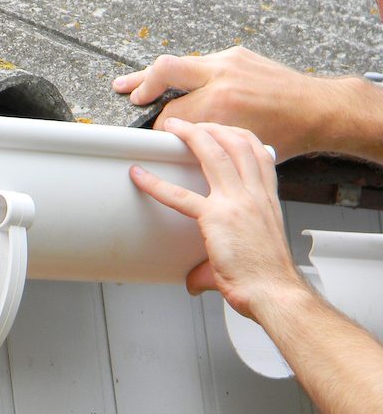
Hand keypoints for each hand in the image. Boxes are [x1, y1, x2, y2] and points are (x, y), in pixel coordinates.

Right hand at [113, 47, 344, 160]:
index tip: (153, 138)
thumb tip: (181, 142)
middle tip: (129, 96)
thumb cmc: (286, 133)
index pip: (172, 115)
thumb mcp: (239, 144)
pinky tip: (172, 82)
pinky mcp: (235, 55)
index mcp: (221, 104)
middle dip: (141, 85)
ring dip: (152, 75)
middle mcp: (223, 77)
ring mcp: (229, 62)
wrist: (318, 108)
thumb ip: (207, 140)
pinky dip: (182, 74)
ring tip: (128, 84)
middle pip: (165, 70)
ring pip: (178, 62)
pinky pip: (198, 63)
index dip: (159, 130)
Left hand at [129, 118, 306, 319]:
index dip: (240, 135)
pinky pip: (180, 196)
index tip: (224, 128)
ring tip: (172, 128)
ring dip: (192, 137)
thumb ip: (214, 262)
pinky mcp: (216, 218)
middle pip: (237, 144)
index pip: (259, 153)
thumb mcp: (247, 257)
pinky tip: (140, 175)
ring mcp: (237, 203)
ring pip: (214, 155)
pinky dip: (156, 183)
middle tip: (191, 122)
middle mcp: (255, 194)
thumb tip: (193, 281)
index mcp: (268, 198)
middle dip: (213, 126)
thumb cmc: (266, 276)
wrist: (274, 291)